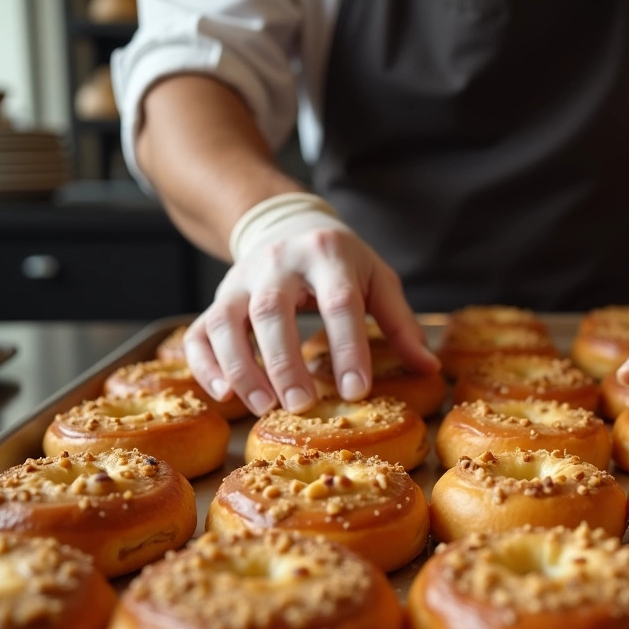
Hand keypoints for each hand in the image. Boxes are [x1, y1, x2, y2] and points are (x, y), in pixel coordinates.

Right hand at [182, 195, 438, 415]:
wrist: (286, 222)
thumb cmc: (340, 260)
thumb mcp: (377, 278)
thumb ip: (400, 323)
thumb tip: (429, 369)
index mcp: (327, 255)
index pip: (339, 302)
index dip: (348, 347)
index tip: (356, 390)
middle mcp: (277, 263)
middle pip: (271, 310)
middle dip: (285, 362)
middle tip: (302, 405)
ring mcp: (240, 280)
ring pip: (226, 321)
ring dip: (241, 367)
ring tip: (263, 406)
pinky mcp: (217, 298)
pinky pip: (199, 331)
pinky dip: (205, 364)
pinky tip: (221, 393)